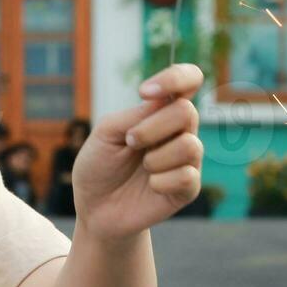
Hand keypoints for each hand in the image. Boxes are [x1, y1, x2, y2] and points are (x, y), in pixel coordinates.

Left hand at [71, 64, 203, 241]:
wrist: (95, 208)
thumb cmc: (99, 166)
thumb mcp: (105, 134)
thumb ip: (134, 115)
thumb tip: (164, 100)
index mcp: (159, 111)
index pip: (187, 80)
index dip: (176, 77)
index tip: (144, 91)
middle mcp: (178, 132)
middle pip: (187, 112)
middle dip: (153, 126)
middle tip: (130, 141)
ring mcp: (186, 160)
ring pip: (191, 145)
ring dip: (156, 156)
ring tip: (142, 166)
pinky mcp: (188, 188)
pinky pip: (187, 176)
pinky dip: (161, 181)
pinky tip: (150, 185)